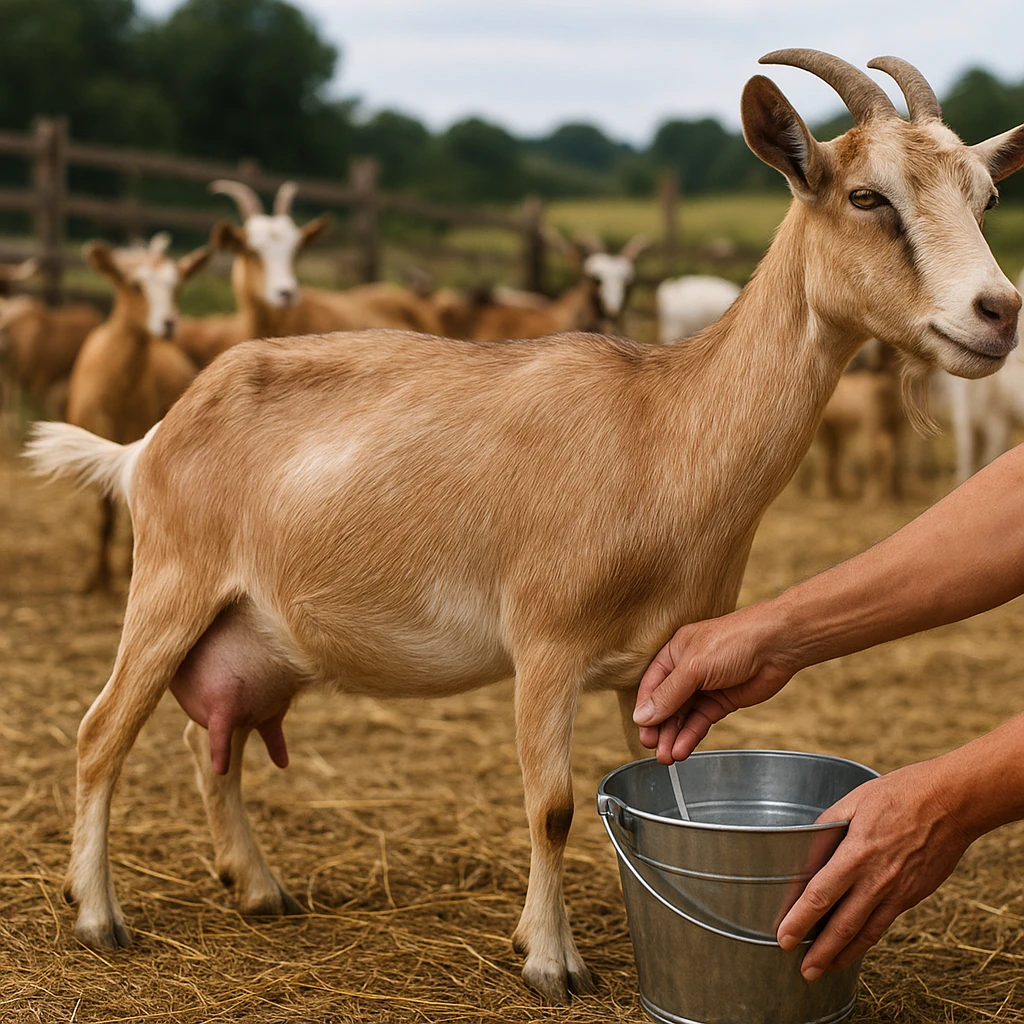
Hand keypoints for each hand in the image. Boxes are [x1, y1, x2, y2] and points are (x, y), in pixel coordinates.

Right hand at [632, 604, 798, 762]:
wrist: (777, 645)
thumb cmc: (734, 642)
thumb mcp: (693, 667)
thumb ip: (668, 694)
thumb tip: (641, 717)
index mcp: (674, 653)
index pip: (651, 686)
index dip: (645, 709)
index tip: (642, 731)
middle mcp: (687, 671)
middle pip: (666, 704)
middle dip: (659, 728)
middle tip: (654, 750)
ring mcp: (705, 687)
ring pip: (683, 716)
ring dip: (674, 736)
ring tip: (667, 758)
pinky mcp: (722, 702)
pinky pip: (701, 721)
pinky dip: (691, 736)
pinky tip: (683, 749)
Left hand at [777, 758, 973, 979]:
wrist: (951, 803)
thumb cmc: (901, 794)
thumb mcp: (854, 801)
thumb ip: (827, 825)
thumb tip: (807, 845)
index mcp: (856, 854)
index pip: (820, 895)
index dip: (799, 920)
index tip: (783, 937)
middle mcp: (877, 880)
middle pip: (842, 925)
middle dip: (819, 951)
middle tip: (801, 969)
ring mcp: (898, 892)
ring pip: (865, 933)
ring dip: (842, 955)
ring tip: (823, 970)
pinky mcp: (913, 896)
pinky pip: (884, 923)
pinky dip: (867, 940)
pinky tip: (854, 947)